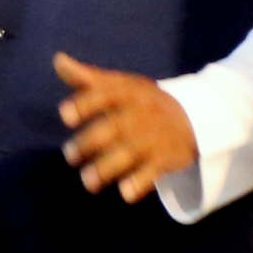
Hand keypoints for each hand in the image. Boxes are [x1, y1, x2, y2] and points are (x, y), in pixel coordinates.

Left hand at [55, 55, 195, 201]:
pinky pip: (152, 172)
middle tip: (70, 156)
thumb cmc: (144, 102)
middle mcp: (140, 115)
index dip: (85, 104)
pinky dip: (140, 183)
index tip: (65, 115)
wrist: (195, 117)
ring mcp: (153, 138)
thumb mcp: (120, 86)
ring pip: (128, 154)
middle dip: (89, 143)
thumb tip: (58, 60)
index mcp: (127, 93)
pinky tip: (125, 193)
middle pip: (113, 128)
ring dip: (106, 168)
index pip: (105, 95)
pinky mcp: (165, 159)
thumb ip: (87, 78)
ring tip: (88, 181)